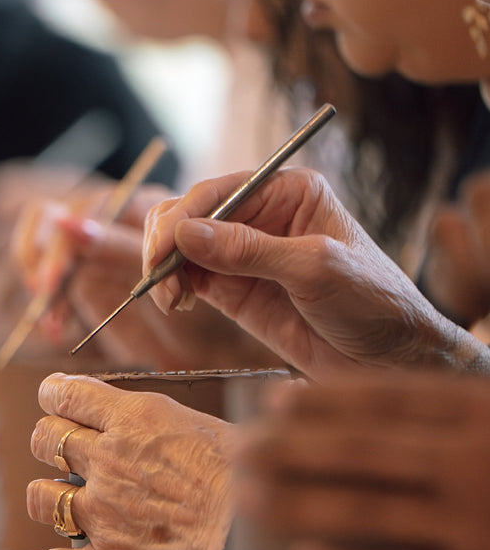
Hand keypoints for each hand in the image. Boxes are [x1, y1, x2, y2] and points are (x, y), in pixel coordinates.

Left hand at [23, 373, 234, 549]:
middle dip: (47, 442)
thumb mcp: (207, 426)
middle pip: (45, 440)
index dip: (53, 393)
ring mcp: (102, 511)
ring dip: (46, 497)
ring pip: (40, 497)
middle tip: (57, 451)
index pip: (67, 393)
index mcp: (135, 419)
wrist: (260, 536)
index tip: (53, 397)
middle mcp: (108, 460)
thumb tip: (156, 423)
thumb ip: (166, 422)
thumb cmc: (252, 479)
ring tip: (57, 501)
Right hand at [142, 167, 489, 379]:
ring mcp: (244, 254)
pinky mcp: (234, 289)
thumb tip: (186, 233)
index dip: (182, 218)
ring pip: (182, 246)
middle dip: (167, 243)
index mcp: (288, 191)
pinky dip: (173, 288)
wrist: (390, 358)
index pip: (217, 192)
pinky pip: (189, 278)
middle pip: (190, 215)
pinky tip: (177, 303)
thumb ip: (249, 251)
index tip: (163, 250)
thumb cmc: (373, 303)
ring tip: (171, 299)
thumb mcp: (314, 270)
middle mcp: (261, 215)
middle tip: (159, 277)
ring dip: (165, 268)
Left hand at [235, 371, 489, 549]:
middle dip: (288, 448)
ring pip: (367, 510)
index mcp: (484, 412)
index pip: (390, 399)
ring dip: (297, 504)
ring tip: (245, 498)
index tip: (272, 401)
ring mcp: (477, 524)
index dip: (325, 400)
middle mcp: (474, 462)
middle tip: (237, 448)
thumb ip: (451, 418)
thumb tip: (353, 411)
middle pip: (362, 450)